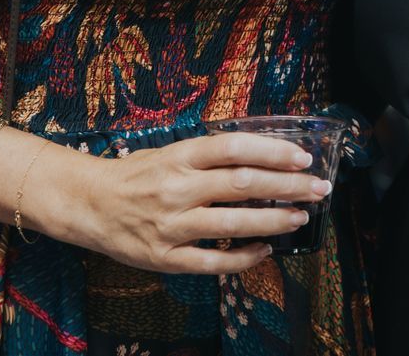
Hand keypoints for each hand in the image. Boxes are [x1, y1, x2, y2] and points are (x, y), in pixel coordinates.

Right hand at [63, 132, 329, 275]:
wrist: (90, 204)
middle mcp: (177, 188)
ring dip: (273, 221)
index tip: (303, 157)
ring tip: (301, 217)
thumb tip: (265, 152)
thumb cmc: (138, 175)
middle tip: (319, 187)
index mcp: (180, 156)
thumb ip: (210, 154)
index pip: (235, 147)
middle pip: (242, 184)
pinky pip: (213, 261)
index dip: (273, 150)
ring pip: (233, 223)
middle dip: (287, 186)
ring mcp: (171, 225)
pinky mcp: (165, 257)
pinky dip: (243, 257)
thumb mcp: (170, 152)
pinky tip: (265, 250)